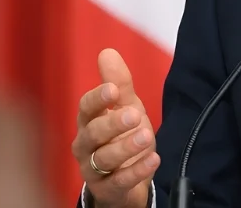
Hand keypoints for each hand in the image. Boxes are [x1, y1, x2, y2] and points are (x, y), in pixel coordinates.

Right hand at [71, 49, 159, 207]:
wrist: (127, 177)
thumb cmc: (122, 136)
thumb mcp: (125, 107)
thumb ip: (119, 83)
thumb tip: (107, 52)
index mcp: (89, 122)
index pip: (86, 108)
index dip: (97, 99)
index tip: (113, 89)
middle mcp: (86, 146)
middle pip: (92, 134)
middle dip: (112, 124)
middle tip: (134, 115)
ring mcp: (94, 170)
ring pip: (104, 159)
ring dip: (126, 147)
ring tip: (147, 137)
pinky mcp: (108, 189)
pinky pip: (120, 182)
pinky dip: (137, 171)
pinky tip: (154, 160)